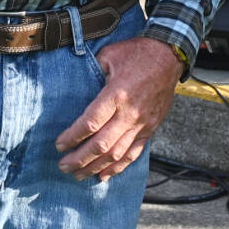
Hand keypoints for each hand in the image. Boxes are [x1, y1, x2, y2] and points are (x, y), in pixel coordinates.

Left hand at [55, 36, 181, 180]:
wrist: (169, 56)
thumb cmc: (138, 52)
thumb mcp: (110, 54)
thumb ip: (93, 72)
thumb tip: (78, 85)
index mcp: (117, 94)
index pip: (90, 123)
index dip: (72, 137)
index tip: (59, 145)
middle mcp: (129, 113)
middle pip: (101, 145)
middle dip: (79, 159)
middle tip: (63, 166)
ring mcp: (141, 124)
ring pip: (116, 154)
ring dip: (95, 167)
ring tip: (78, 175)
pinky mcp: (150, 128)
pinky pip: (133, 153)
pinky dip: (118, 167)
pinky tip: (104, 175)